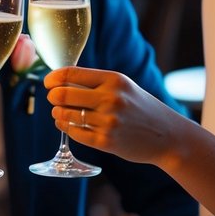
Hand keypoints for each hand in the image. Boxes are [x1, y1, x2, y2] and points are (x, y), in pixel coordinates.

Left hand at [45, 66, 179, 165]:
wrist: (166, 135)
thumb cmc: (140, 108)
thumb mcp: (124, 86)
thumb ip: (96, 82)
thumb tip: (61, 81)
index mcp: (114, 80)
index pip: (71, 74)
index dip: (53, 78)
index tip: (48, 82)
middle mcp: (110, 99)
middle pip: (64, 94)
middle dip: (53, 96)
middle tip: (52, 98)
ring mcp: (108, 121)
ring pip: (67, 115)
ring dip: (58, 113)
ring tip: (58, 112)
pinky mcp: (106, 142)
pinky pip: (75, 133)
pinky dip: (66, 128)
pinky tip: (66, 124)